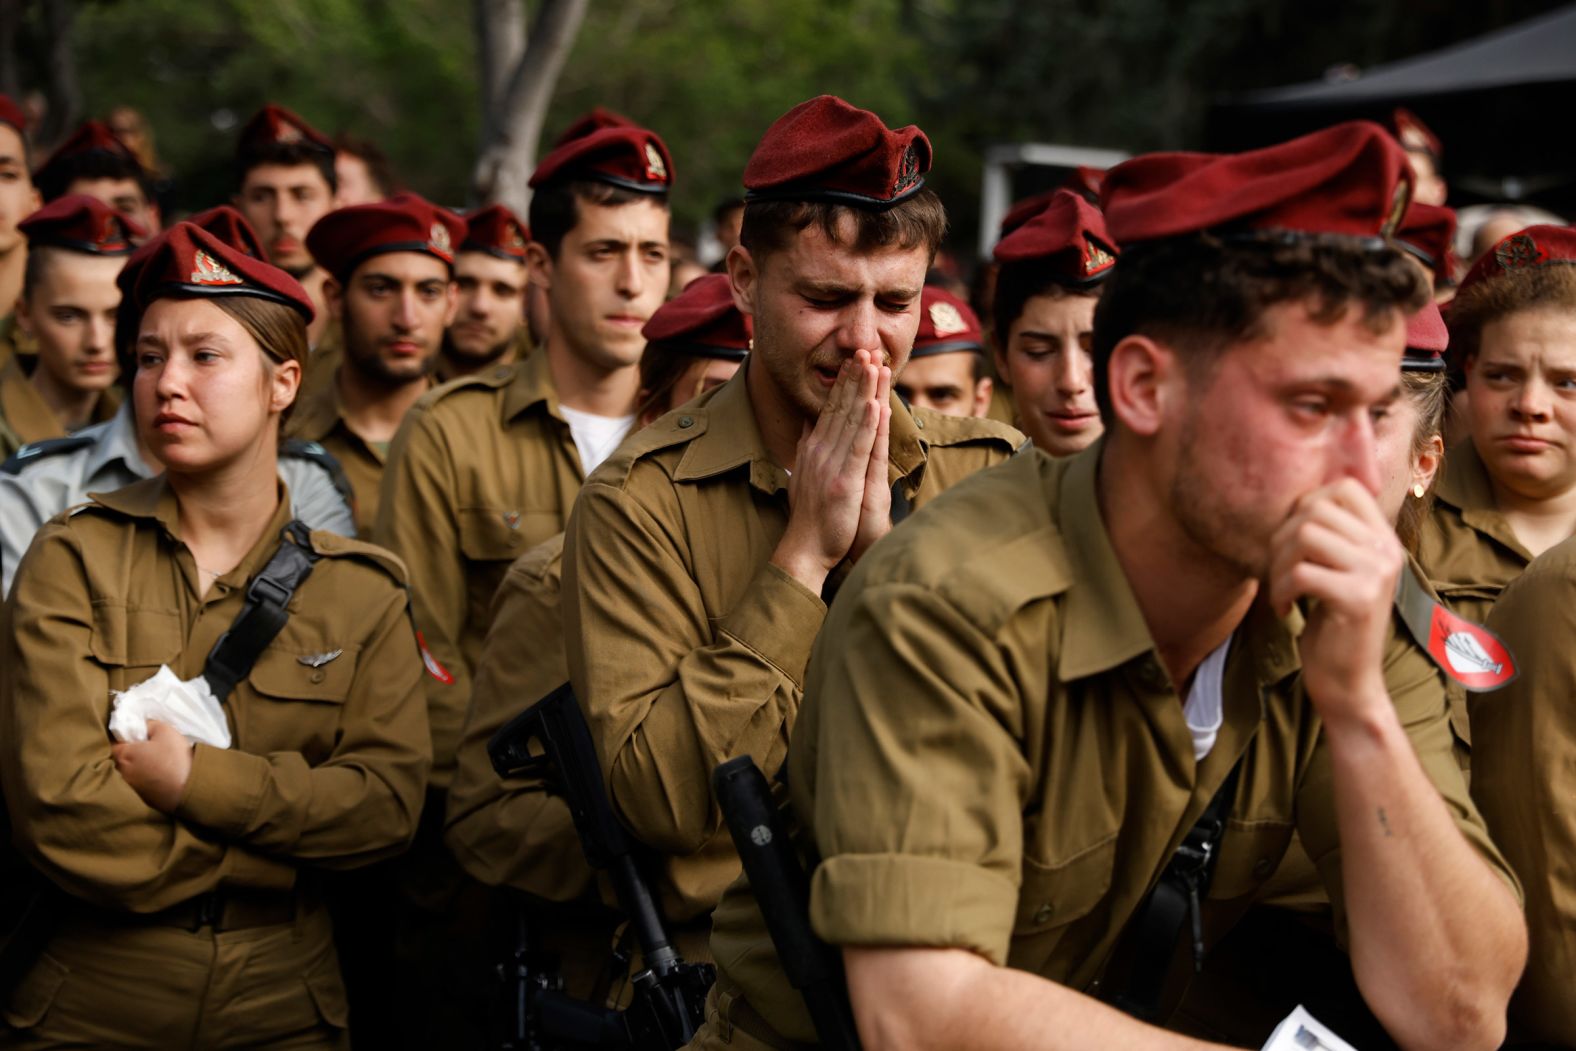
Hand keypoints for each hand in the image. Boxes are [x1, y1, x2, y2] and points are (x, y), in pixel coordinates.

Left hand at [112, 719, 193, 813]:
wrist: (190, 787)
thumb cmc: (175, 757)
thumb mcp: (165, 730)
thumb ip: (149, 725)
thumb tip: (143, 727)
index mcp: (124, 755)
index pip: (114, 742)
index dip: (125, 737)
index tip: (138, 735)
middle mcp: (122, 773)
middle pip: (121, 759)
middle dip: (131, 753)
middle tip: (149, 748)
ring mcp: (131, 788)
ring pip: (130, 772)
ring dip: (138, 767)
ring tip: (156, 763)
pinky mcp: (142, 798)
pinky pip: (140, 784)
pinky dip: (146, 779)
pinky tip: (160, 776)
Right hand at [771, 350, 886, 592]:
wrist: (804, 549)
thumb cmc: (808, 516)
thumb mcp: (803, 472)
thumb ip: (806, 444)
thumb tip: (807, 420)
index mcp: (814, 448)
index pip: (830, 408)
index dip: (843, 383)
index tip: (854, 359)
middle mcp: (820, 451)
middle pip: (841, 408)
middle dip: (855, 377)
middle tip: (865, 348)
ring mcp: (832, 465)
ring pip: (851, 421)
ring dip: (863, 391)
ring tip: (873, 364)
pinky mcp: (844, 481)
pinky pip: (858, 448)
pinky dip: (867, 426)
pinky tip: (875, 405)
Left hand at [1267, 479, 1402, 724]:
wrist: (1349, 682)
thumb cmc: (1332, 625)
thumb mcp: (1337, 572)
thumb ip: (1329, 537)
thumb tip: (1292, 499)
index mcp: (1383, 539)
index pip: (1345, 487)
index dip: (1306, 504)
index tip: (1292, 542)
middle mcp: (1386, 550)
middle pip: (1314, 510)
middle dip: (1280, 539)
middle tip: (1278, 573)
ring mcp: (1375, 573)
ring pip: (1304, 536)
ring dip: (1277, 564)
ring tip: (1281, 590)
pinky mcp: (1358, 599)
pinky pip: (1300, 573)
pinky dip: (1280, 590)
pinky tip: (1286, 610)